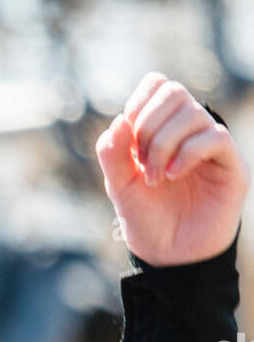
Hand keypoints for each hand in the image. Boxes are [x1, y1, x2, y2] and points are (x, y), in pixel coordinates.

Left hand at [95, 72, 249, 266]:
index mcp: (162, 127)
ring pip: (192, 113)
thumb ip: (112, 153)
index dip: (138, 104)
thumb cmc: (146, 218)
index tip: (128, 140)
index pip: (157, 84)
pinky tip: (173, 176)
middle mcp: (189, 131)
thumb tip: (118, 120)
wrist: (168, 256)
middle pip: (174, 92)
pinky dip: (187, 153)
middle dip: (148, 126)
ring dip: (163, 144)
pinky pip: (215, 137)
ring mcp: (211, 146)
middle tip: (140, 162)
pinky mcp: (230, 165)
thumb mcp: (119, 185)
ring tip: (155, 178)